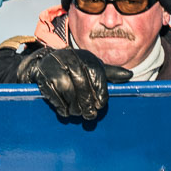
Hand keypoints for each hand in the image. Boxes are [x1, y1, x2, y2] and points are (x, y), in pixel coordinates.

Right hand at [16, 48, 133, 119]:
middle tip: (90, 115)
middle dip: (87, 101)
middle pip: (81, 81)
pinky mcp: (41, 76)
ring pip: (67, 88)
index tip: (101, 105)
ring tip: (77, 113)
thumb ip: (109, 74)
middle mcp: (69, 57)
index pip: (95, 70)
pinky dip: (60, 104)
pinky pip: (52, 92)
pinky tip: (65, 111)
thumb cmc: (72, 70)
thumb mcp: (90, 69)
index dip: (100, 89)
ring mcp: (53, 65)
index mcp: (83, 55)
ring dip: (73, 105)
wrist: (41, 65)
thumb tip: (129, 76)